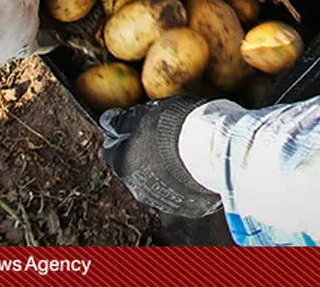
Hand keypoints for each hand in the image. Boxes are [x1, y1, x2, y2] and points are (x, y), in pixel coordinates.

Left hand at [100, 97, 222, 218]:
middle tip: (162, 137)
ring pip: (157, 182)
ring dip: (164, 169)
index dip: (122, 135)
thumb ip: (123, 121)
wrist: (212, 149)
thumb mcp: (145, 113)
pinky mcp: (186, 207)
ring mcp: (163, 199)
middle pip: (133, 168)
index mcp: (123, 164)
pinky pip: (181, 192)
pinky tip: (194, 166)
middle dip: (143, 154)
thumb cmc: (176, 127)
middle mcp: (138, 187)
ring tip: (182, 151)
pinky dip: (183, 181)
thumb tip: (107, 121)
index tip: (133, 126)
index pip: (110, 150)